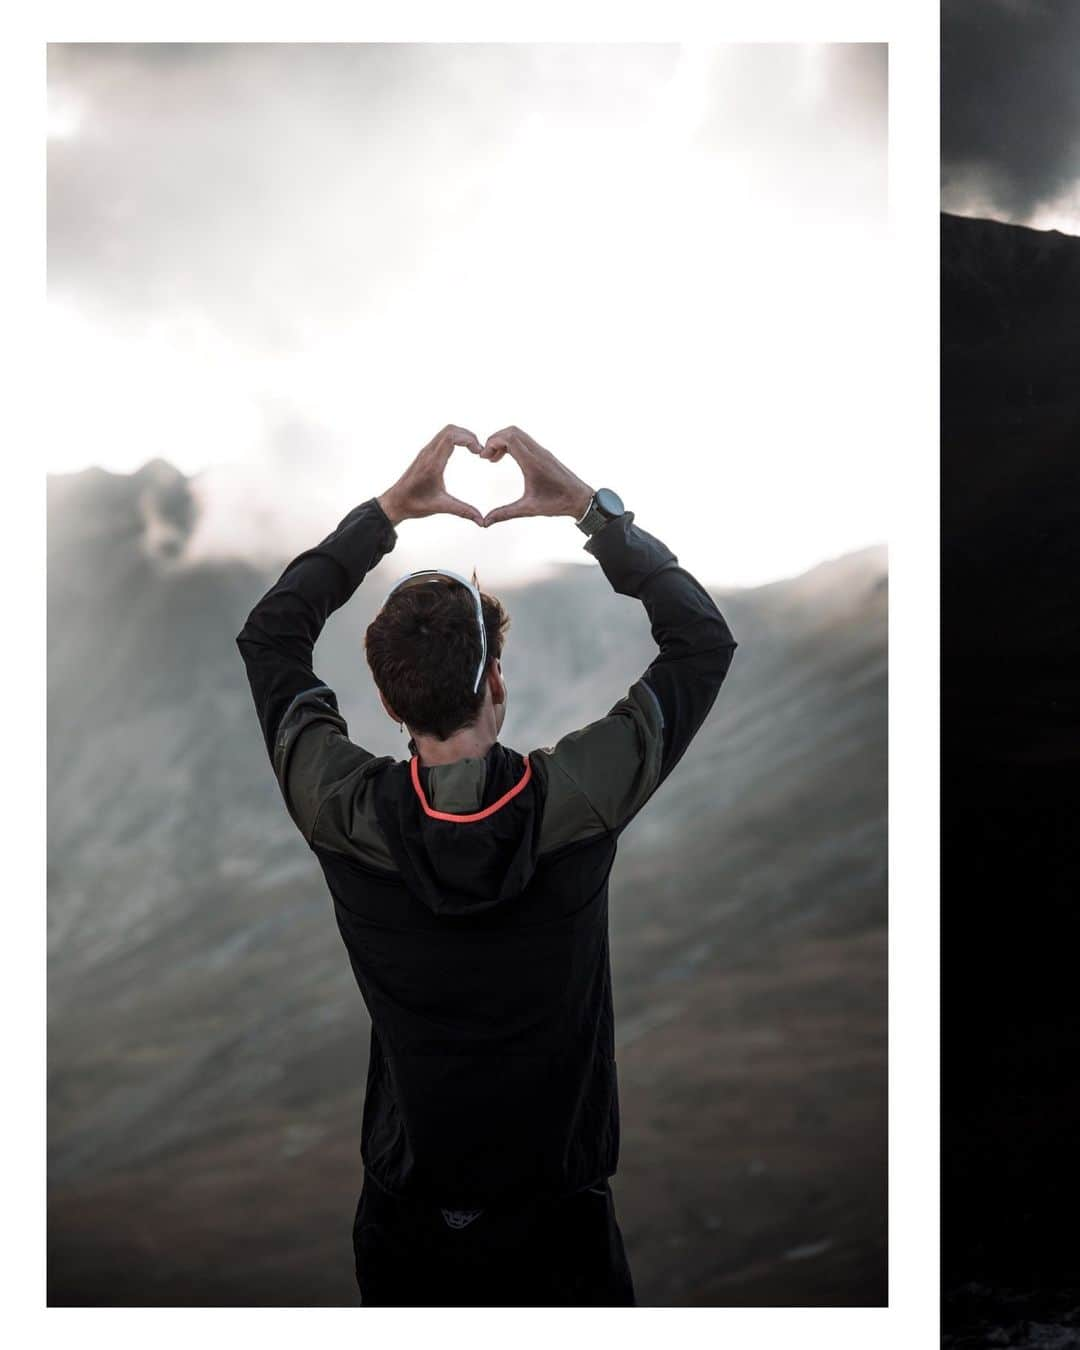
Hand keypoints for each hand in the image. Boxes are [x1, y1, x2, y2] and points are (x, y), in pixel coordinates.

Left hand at [378, 425, 484, 526]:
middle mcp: (428, 454)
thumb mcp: (441, 507)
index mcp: (432, 464)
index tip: (479, 452)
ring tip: (474, 450)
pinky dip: (455, 439)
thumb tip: (482, 521)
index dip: (468, 439)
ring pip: (446, 431)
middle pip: (450, 429)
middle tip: (479, 450)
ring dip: (462, 436)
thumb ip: (463, 511)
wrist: (395, 502)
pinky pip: (442, 438)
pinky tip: (463, 451)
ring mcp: (426, 452)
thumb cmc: (414, 504)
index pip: (451, 437)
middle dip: (468, 435)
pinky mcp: (425, 454)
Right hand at [474, 426, 593, 526]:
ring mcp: (542, 451)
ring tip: (493, 458)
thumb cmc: (558, 503)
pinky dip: (512, 444)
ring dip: (503, 441)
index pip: (509, 438)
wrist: (581, 499)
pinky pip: (525, 441)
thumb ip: (505, 513)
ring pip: (518, 434)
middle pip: (512, 431)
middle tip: (486, 456)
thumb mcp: (529, 509)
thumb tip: (485, 522)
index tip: (484, 457)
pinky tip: (506, 459)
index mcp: (533, 463)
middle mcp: (538, 453)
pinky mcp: (544, 454)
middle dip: (495, 439)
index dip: (492, 442)